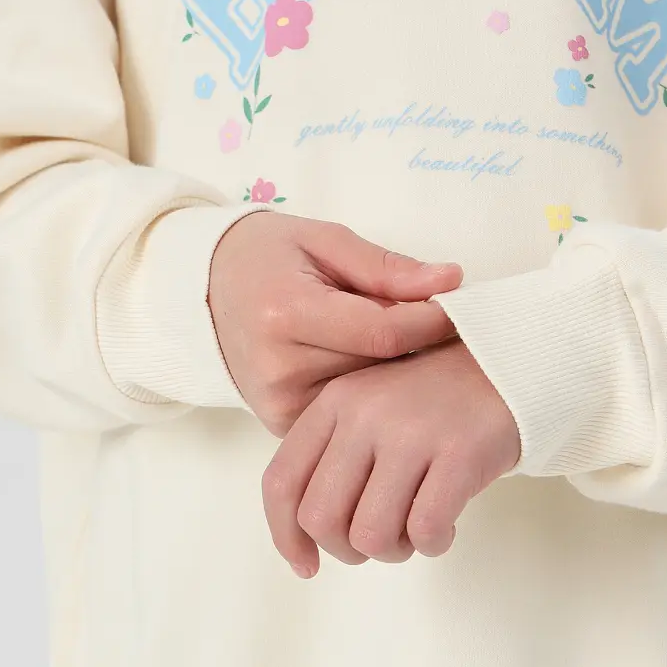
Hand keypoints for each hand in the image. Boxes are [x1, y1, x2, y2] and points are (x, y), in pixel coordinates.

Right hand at [208, 212, 461, 435]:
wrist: (204, 291)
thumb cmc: (267, 258)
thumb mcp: (324, 241)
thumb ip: (386, 267)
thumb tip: (451, 282)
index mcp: (287, 313)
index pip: (383, 332)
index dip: (432, 323)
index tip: (463, 310)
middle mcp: (280, 367)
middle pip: (379, 369)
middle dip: (418, 349)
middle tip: (447, 332)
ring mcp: (279, 404)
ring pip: (369, 399)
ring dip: (398, 378)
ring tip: (413, 353)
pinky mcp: (282, 425)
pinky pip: (345, 417)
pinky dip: (370, 397)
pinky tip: (382, 378)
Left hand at [262, 339, 521, 576]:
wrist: (513, 362)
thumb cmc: (439, 401)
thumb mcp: (372, 409)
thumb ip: (336, 458)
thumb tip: (306, 538)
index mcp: (334, 404)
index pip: (282, 483)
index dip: (286, 536)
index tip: (308, 566)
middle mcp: (363, 415)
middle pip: (321, 520)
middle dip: (348, 550)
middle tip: (381, 543)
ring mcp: (410, 432)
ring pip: (371, 534)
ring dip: (395, 550)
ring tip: (417, 531)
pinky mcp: (458, 453)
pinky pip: (425, 530)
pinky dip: (434, 544)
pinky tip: (447, 527)